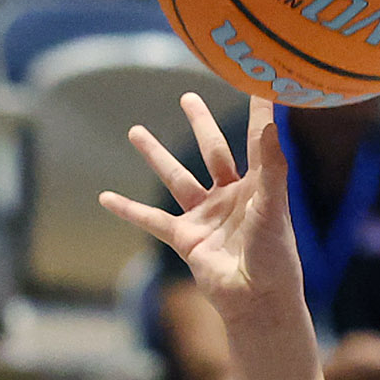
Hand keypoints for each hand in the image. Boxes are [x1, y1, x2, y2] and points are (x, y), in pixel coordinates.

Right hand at [102, 95, 306, 332]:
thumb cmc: (274, 255)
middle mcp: (231, 195)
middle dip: (200, 123)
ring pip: (176, 178)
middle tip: (187, 98)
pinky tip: (105, 197)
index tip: (257, 80)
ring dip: (156, 155)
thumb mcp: (274, 205)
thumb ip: (271, 164)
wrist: (257, 299)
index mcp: (258, 184)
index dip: (258, 110)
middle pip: (213, 150)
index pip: (257, 137)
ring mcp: (206, 216)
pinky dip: (128, 210)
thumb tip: (270, 123)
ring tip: (135, 131)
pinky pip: (152, 219)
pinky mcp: (186, 238)